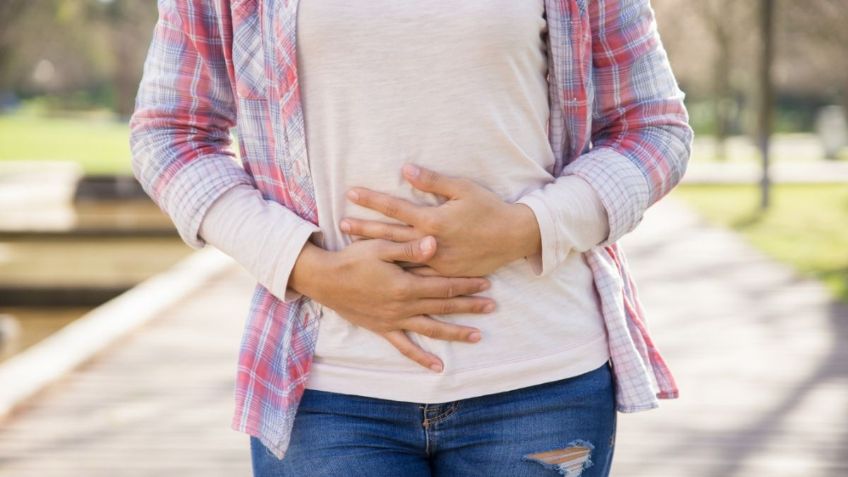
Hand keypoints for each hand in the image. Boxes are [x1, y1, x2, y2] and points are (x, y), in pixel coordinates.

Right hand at [289, 235, 495, 372]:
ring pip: (431, 329)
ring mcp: (394, 321)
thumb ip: (408, 247)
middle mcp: (403, 306)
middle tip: (492, 307)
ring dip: (455, 332)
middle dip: (469, 306)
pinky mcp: (383, 329)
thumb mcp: (380, 246)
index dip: (466, 284)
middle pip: (443, 307)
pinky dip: (421, 358)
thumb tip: (435, 243)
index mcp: (405, 285)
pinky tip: (437, 367)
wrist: (324, 280)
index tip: (486, 282)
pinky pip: (405, 347)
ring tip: (477, 336)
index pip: (444, 285)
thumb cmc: (352, 259)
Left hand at [340, 164, 541, 276]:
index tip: (351, 193)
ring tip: (353, 248)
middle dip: (364, 228)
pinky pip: (416, 274)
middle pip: (390, 235)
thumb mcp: (463, 189)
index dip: (372, 199)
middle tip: (341, 224)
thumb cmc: (489, 208)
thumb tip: (406, 169)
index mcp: (433, 220)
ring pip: (399, 257)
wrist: (513, 237)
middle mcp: (431, 243)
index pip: (395, 208)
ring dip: (375, 251)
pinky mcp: (444, 274)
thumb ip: (432, 181)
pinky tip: (382, 270)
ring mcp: (437, 262)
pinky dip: (398, 270)